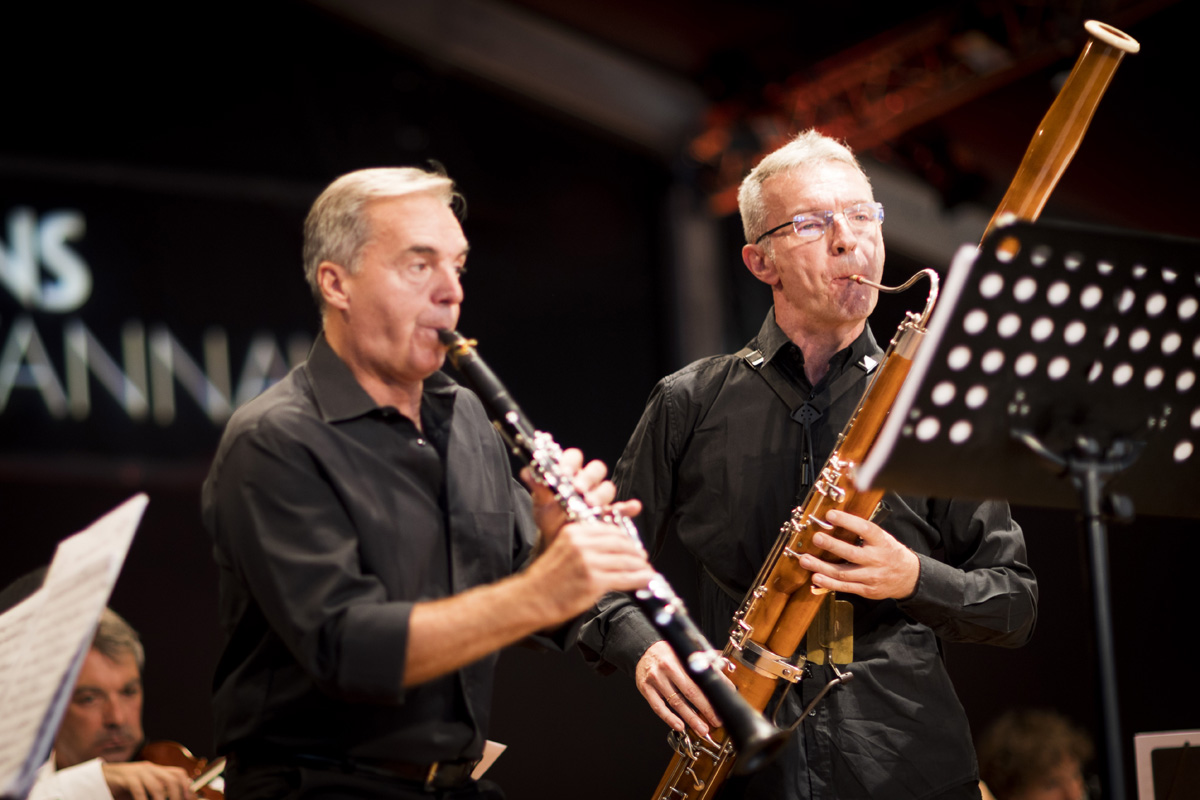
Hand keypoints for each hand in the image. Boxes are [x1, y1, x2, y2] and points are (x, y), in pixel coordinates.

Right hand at [101, 761, 195, 799]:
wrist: (103, 777)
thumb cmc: (125, 786)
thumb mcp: (145, 787)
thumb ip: (158, 791)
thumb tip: (175, 797)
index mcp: (157, 770)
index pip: (178, 774)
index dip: (187, 786)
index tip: (190, 799)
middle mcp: (150, 769)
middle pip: (172, 779)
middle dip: (177, 795)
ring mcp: (139, 772)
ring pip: (157, 786)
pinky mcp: (126, 779)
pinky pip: (138, 790)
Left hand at [523, 449, 635, 540]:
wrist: (557, 540)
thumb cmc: (549, 517)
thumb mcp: (541, 503)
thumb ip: (537, 486)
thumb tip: (527, 471)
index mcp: (570, 473)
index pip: (574, 457)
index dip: (570, 462)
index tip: (564, 472)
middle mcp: (586, 482)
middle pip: (595, 469)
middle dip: (588, 478)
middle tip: (579, 489)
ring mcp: (598, 497)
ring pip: (607, 487)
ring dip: (601, 494)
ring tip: (592, 504)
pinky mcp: (609, 513)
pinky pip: (622, 508)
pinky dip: (628, 507)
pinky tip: (631, 507)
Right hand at [526, 517, 653, 622]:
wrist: (531, 599)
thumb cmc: (545, 580)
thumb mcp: (562, 550)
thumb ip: (585, 545)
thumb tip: (611, 550)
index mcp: (574, 532)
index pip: (610, 529)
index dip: (626, 538)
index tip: (633, 545)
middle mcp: (582, 544)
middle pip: (621, 543)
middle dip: (636, 552)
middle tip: (643, 558)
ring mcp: (589, 562)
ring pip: (626, 560)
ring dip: (641, 566)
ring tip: (647, 571)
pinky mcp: (595, 581)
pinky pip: (626, 577)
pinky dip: (640, 579)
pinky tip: (646, 580)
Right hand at [634, 641, 725, 738]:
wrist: (644, 649)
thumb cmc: (668, 652)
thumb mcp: (686, 652)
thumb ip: (704, 660)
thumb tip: (722, 668)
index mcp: (680, 657)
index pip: (700, 677)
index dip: (713, 691)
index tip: (723, 702)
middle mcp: (667, 668)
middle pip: (690, 692)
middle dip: (705, 709)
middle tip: (716, 721)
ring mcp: (655, 679)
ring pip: (676, 702)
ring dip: (690, 718)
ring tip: (701, 728)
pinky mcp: (646, 688)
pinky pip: (658, 707)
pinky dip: (669, 718)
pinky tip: (679, 726)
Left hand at [797, 509, 919, 599]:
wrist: (908, 577)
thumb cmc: (889, 552)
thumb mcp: (882, 537)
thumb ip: (863, 531)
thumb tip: (835, 518)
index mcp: (881, 541)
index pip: (865, 529)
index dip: (847, 521)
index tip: (830, 515)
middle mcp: (877, 559)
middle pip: (851, 553)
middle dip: (831, 545)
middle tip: (815, 538)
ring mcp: (871, 576)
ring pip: (843, 573)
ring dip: (821, 567)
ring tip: (805, 559)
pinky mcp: (866, 590)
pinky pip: (844, 587)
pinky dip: (828, 583)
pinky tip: (816, 577)